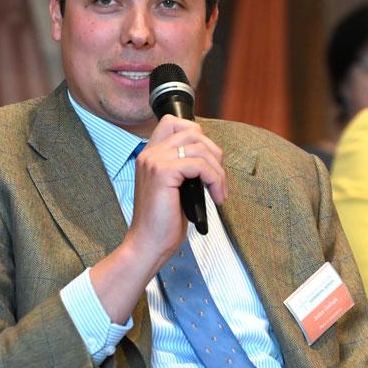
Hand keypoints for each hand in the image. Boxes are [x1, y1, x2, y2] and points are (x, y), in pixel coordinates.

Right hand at [126, 115, 226, 264]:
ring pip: (199, 148)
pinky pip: (199, 165)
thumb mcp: (175, 188)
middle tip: (217, 178)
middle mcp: (149, 154)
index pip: (172, 123)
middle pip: (192, 131)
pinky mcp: (163, 173)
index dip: (196, 134)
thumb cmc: (162, 222)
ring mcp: (154, 161)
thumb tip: (211, 157)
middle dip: (213, 153)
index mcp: (150, 155)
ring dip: (217, 171)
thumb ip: (185, 167)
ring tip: (218, 191)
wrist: (148, 244)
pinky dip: (214, 179)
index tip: (206, 160)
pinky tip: (215, 197)